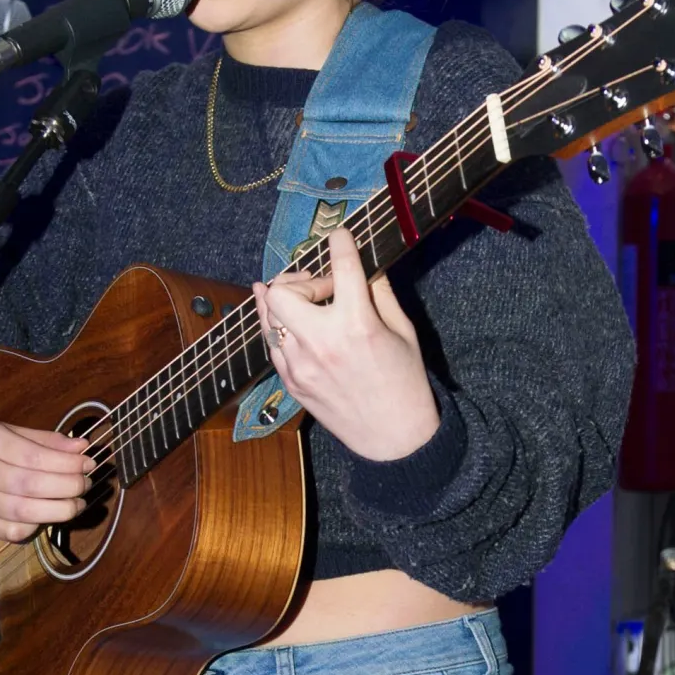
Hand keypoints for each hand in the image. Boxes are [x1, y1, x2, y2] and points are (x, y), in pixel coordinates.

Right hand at [0, 404, 93, 541]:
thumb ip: (45, 441)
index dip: (68, 464)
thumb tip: (83, 449)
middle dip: (69, 487)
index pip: (35, 458)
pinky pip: (14, 532)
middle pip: (33, 486)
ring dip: (61, 510)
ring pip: (26, 512)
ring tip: (77, 502)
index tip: (88, 463)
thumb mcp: (6, 429)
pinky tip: (48, 514)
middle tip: (87, 483)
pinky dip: (38, 525)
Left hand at [256, 226, 440, 461]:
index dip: (341, 242)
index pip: (341, 267)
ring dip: (286, 303)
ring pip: (269, 316)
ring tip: (303, 302)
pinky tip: (287, 321)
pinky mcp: (292, 382)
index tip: (341, 236)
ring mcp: (301, 365)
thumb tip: (365, 266)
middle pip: (282, 291)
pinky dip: (278, 328)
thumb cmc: (405, 383)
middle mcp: (322, 342)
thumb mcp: (402, 331)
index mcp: (357, 325)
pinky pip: (271, 343)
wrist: (394, 438)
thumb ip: (379, 293)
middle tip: (321, 290)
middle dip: (300, 282)